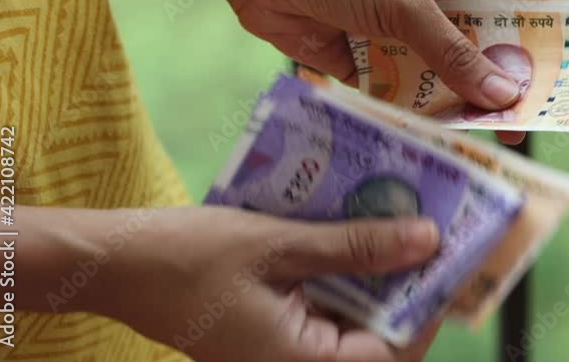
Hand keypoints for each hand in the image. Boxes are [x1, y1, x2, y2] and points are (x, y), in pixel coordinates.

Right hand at [100, 207, 441, 361]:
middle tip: (427, 228)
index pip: (395, 349)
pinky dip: (344, 275)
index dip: (429, 303)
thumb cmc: (189, 258)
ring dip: (376, 275)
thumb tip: (427, 240)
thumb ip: (356, 246)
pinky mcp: (276, 333)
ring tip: (396, 220)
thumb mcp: (281, 244)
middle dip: (406, 284)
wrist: (116, 264)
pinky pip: (326, 310)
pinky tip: (352, 230)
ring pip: (354, 320)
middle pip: (379, 335)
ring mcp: (286, 353)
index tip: (452, 254)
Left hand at [218, 0, 525, 144]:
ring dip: (461, 104)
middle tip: (531, 121)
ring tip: (492, 143)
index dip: (541, 33)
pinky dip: (418, 117)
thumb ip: (453, 52)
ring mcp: (404, 33)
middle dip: (503, 81)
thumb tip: (505, 96)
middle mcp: (437, 0)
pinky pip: (406, 96)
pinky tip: (442, 146)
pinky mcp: (372, 63)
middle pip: (483, 47)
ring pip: (445, 77)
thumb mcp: (405, 3)